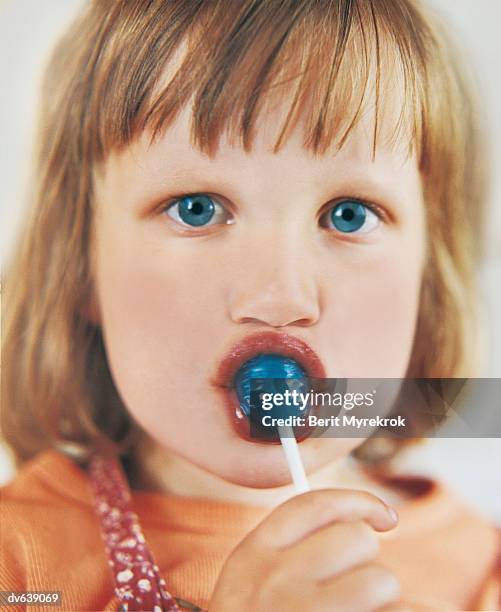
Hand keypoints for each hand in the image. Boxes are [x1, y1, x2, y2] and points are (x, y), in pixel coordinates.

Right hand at [209, 488, 400, 611]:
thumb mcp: (252, 586)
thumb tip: (377, 521)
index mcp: (252, 557)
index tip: (384, 518)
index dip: (358, 503)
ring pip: (381, 580)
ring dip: (383, 603)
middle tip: (352, 596)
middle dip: (366, 565)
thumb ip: (295, 550)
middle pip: (356, 539)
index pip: (315, 505)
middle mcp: (274, 581)